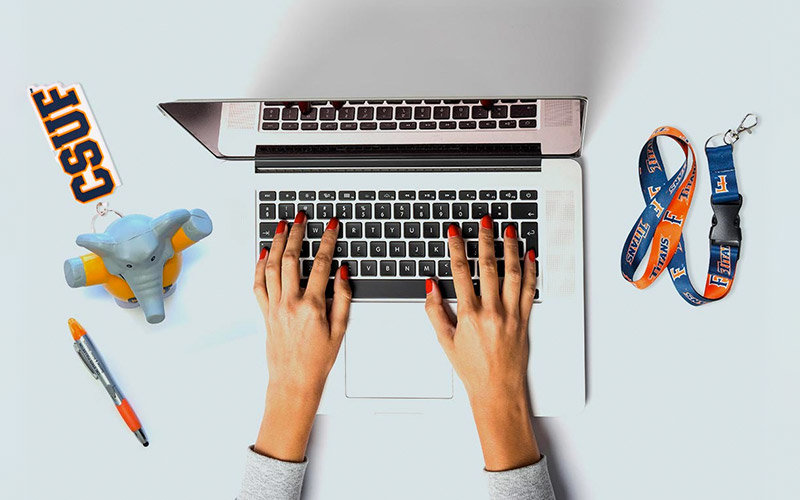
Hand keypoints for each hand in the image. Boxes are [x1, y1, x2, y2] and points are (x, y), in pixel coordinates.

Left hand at [252, 212, 350, 460]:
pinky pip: (258, 284)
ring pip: (272, 267)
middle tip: (300, 217)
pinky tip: (263, 254)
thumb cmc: (317, 360)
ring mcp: (274, 307)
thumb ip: (342, 298)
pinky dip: (259, 266)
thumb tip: (342, 273)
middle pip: (292, 259)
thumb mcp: (340, 330)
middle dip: (296, 234)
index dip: (328, 241)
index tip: (331, 226)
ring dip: (276, 243)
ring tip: (281, 227)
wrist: (293, 382)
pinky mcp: (264, 313)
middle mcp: (290, 303)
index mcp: (312, 306)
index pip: (322, 264)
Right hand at [425, 216, 539, 470]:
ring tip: (509, 231)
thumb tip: (431, 286)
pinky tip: (530, 256)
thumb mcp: (445, 341)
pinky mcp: (524, 319)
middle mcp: (491, 312)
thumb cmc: (472, 368)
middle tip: (485, 221)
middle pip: (488, 267)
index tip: (455, 232)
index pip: (461, 273)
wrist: (497, 390)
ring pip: (512, 274)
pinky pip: (529, 290)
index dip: (457, 249)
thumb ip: (435, 311)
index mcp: (469, 315)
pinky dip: (531, 271)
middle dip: (485, 240)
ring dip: (511, 249)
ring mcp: (510, 314)